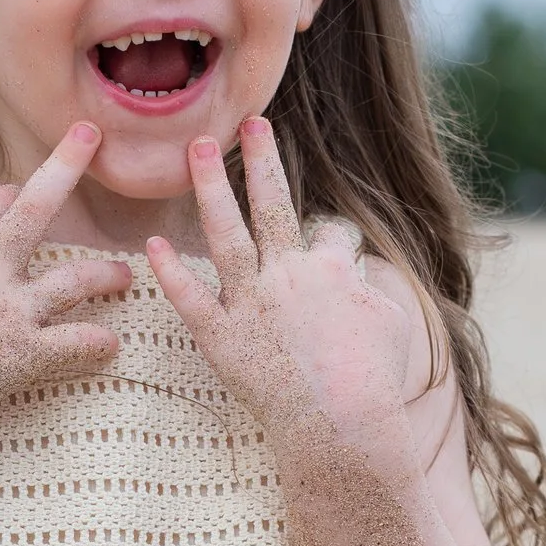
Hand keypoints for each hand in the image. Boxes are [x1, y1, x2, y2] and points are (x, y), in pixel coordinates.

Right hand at [0, 122, 134, 434]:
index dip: (4, 197)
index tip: (16, 192)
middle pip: (35, 209)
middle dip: (65, 165)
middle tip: (91, 134)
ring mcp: (10, 313)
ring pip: (73, 280)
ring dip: (103, 273)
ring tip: (123, 274)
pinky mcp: (24, 355)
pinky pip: (75, 344)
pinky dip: (96, 344)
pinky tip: (112, 345)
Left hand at [146, 117, 423, 483]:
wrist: (345, 423)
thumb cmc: (375, 380)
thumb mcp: (392, 322)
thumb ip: (369, 290)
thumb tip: (358, 278)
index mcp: (333, 270)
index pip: (331, 235)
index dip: (331, 241)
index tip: (327, 250)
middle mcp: (289, 275)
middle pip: (273, 205)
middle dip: (261, 160)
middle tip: (249, 122)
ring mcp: (252, 304)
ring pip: (227, 235)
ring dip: (211, 189)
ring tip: (194, 149)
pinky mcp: (223, 339)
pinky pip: (191, 300)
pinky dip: (172, 273)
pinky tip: (152, 245)